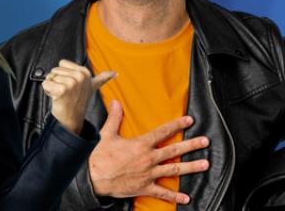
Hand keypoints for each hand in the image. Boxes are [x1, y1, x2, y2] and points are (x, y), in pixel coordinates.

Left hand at [42, 59, 114, 134]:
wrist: (72, 118)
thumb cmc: (79, 102)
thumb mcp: (93, 87)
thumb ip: (103, 78)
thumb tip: (114, 73)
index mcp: (85, 72)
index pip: (61, 63)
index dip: (63, 74)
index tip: (70, 85)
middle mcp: (79, 76)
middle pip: (54, 70)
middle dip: (56, 81)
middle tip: (65, 92)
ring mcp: (71, 83)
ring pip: (50, 77)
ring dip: (51, 87)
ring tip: (62, 95)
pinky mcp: (62, 90)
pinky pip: (45, 84)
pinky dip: (47, 91)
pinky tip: (56, 97)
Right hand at [89, 99, 209, 203]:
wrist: (94, 178)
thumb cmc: (100, 157)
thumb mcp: (107, 135)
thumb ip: (114, 118)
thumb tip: (115, 102)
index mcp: (140, 144)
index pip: (162, 132)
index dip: (177, 125)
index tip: (189, 120)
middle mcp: (148, 158)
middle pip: (174, 150)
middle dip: (191, 145)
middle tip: (205, 141)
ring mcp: (148, 174)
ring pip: (174, 169)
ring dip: (191, 167)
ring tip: (205, 164)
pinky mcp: (145, 187)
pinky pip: (163, 192)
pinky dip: (175, 196)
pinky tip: (186, 197)